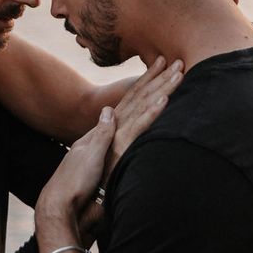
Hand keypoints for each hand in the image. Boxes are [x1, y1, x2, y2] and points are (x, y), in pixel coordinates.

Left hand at [36, 107, 116, 228]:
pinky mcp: (87, 185)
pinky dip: (109, 167)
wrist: (60, 209)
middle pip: (102, 141)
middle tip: (130, 126)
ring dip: (112, 151)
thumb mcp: (92, 154)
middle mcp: (83, 155)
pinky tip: (112, 170)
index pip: (103, 127)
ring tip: (124, 146)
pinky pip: (101, 171)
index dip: (115, 121)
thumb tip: (108, 110)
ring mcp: (83, 170)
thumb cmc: (75, 180)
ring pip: (102, 157)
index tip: (128, 113)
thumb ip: (102, 135)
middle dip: (115, 135)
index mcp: (84, 145)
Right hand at [105, 56, 182, 175]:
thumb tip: (118, 115)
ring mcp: (119, 132)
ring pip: (143, 105)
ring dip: (162, 88)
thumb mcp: (107, 151)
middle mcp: (116, 122)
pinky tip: (164, 101)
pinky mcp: (121, 146)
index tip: (162, 61)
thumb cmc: (93, 177)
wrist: (74, 191)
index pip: (135, 94)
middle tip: (178, 61)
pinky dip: (152, 112)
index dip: (149, 77)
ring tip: (178, 73)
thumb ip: (115, 133)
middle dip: (160, 76)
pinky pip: (139, 126)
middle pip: (142, 95)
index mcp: (115, 122)